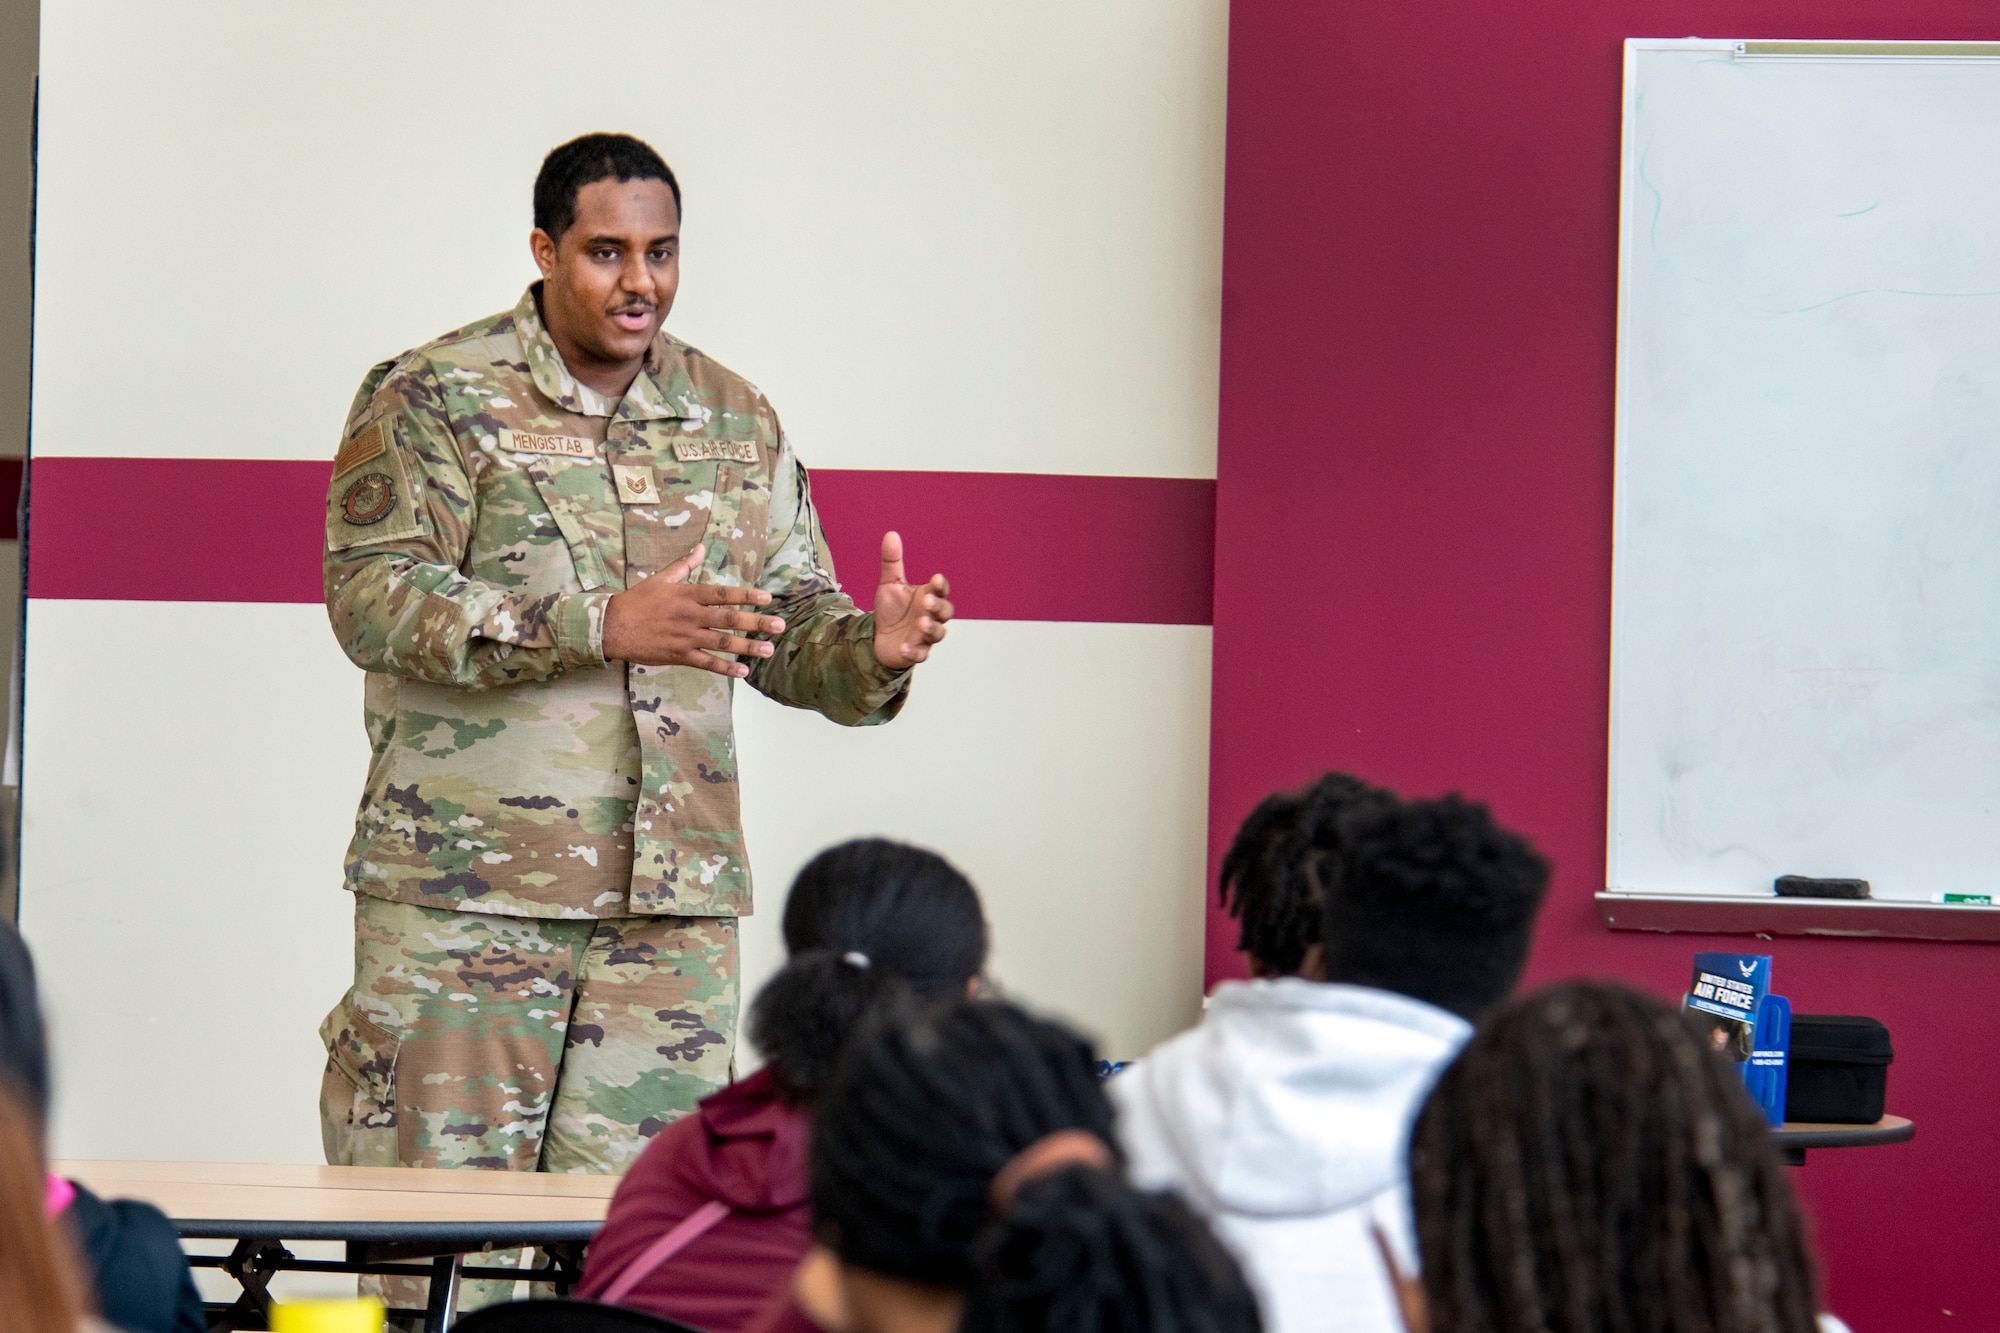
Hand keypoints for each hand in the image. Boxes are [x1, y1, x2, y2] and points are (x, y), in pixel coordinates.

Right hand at [602, 545, 786, 676]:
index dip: (747, 595)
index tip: (768, 598)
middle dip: (756, 622)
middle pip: (729, 619)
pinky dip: (725, 668)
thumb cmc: (637, 601)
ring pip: (722, 643)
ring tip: (768, 649)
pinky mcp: (679, 655)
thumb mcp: (660, 579)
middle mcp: (690, 615)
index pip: (723, 594)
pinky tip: (743, 672)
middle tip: (780, 626)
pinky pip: (706, 663)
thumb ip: (683, 565)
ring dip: (747, 647)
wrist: (612, 627)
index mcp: (687, 594)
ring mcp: (685, 637)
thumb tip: (700, 548)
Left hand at [872, 531, 951, 669]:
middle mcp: (931, 616)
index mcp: (928, 597)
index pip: (941, 590)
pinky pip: (920, 654)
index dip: (940, 585)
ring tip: (920, 623)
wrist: (879, 637)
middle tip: (926, 602)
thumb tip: (891, 534)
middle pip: (945, 612)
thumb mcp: (890, 584)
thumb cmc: (892, 610)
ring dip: (931, 628)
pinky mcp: (916, 652)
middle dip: (938, 606)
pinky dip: (914, 651)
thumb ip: (892, 562)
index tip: (935, 579)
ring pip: (937, 633)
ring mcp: (925, 636)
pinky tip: (904, 647)